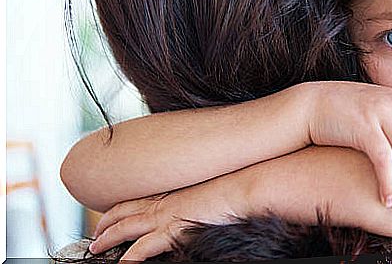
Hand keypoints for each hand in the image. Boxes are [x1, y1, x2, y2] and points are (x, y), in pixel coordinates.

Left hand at [89, 175, 248, 260]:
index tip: (109, 214)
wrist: (242, 188)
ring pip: (126, 227)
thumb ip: (194, 201)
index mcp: (171, 193)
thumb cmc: (231, 189)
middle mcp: (164, 202)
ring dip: (107, 238)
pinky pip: (143, 247)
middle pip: (124, 210)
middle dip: (106, 222)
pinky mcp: (173, 229)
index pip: (137, 199)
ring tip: (96, 247)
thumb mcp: (207, 192)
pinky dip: (129, 257)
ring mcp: (167, 215)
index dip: (120, 207)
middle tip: (96, 233)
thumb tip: (192, 208)